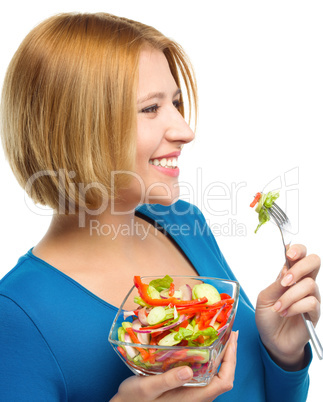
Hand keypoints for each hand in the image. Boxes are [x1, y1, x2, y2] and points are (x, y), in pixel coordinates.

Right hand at [111, 331, 237, 401]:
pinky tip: (203, 347)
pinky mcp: (186, 390)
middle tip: (230, 331)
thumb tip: (189, 368)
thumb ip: (168, 380)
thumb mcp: (147, 389)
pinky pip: (204, 374)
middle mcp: (197, 397)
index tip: (231, 339)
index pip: (223, 381)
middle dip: (229, 353)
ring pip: (214, 374)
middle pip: (223, 375)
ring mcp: (193, 394)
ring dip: (220, 356)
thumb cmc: (134, 401)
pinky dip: (209, 359)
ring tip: (220, 336)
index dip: (231, 360)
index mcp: (193, 398)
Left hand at [255, 244, 320, 368]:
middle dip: (299, 267)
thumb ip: (276, 283)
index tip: (288, 254)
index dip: (297, 250)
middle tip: (285, 280)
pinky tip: (285, 313)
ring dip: (289, 296)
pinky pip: (311, 302)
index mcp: (289, 275)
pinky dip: (295, 307)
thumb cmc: (268, 316)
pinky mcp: (315, 312)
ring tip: (278, 307)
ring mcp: (311, 296)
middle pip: (314, 261)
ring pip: (309, 284)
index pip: (300, 254)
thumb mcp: (265, 297)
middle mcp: (302, 283)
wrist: (272, 339)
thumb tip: (287, 269)